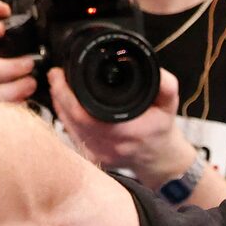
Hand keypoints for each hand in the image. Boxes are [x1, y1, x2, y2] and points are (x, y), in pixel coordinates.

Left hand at [50, 66, 190, 186]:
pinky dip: (65, 118)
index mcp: (129, 132)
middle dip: (59, 95)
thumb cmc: (161, 128)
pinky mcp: (93, 158)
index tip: (61, 74)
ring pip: (68, 128)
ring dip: (60, 105)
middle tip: (55, 75)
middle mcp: (112, 146)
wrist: (159, 157)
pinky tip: (64, 105)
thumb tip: (153, 66)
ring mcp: (100, 155)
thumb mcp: (169, 103)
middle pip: (72, 120)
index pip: (87, 114)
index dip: (67, 95)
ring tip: (57, 86)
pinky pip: (72, 136)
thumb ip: (165, 84)